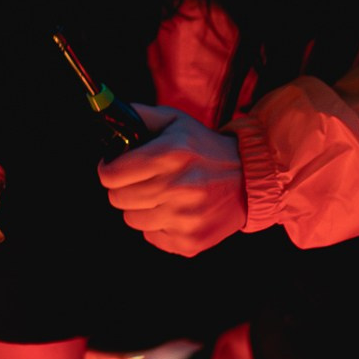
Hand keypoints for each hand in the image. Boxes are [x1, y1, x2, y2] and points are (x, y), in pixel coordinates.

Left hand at [98, 104, 245, 257]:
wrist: (250, 179)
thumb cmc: (205, 149)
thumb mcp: (176, 121)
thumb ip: (139, 116)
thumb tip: (108, 117)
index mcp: (170, 154)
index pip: (111, 174)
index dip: (109, 169)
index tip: (115, 167)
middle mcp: (176, 188)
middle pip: (118, 199)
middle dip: (123, 188)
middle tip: (140, 181)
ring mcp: (184, 218)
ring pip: (132, 220)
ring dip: (141, 208)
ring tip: (162, 195)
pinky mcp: (190, 242)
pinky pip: (152, 237)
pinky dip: (159, 225)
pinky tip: (177, 211)